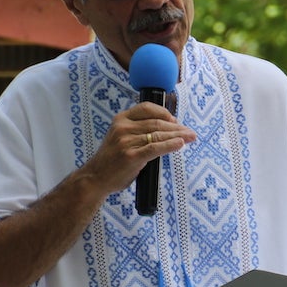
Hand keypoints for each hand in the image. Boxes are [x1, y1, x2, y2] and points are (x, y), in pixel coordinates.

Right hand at [82, 104, 196, 192]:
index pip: (147, 108)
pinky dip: (170, 145)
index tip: (176, 121)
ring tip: (191, 138)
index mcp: (121, 119)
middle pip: (157, 123)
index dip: (165, 113)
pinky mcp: (131, 156)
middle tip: (191, 132)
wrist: (95, 177)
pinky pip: (155, 148)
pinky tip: (180, 144)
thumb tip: (167, 127)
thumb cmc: (112, 158)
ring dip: (179, 136)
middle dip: (177, 128)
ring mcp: (126, 142)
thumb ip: (138, 130)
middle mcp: (123, 128)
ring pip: (159, 135)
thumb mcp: (121, 137)